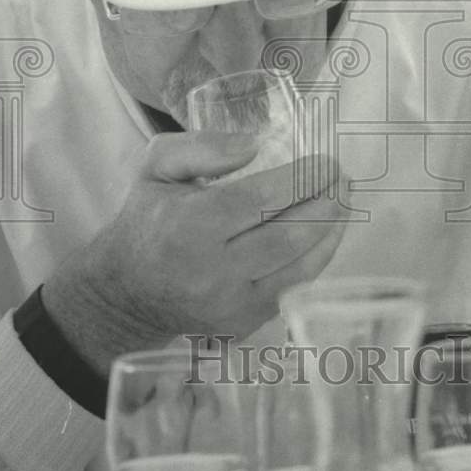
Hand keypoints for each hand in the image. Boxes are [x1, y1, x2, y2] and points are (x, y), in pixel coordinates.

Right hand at [43, 131, 345, 374]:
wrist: (127, 291)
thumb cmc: (148, 218)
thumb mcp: (157, 166)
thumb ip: (200, 147)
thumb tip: (254, 147)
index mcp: (188, 226)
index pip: (258, 201)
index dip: (300, 181)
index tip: (325, 162)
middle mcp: (211, 271)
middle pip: (287, 236)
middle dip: (326, 204)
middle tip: (342, 179)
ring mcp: (230, 304)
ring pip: (300, 267)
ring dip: (331, 232)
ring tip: (343, 202)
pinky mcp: (243, 323)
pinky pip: (294, 288)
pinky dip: (316, 259)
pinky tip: (325, 233)